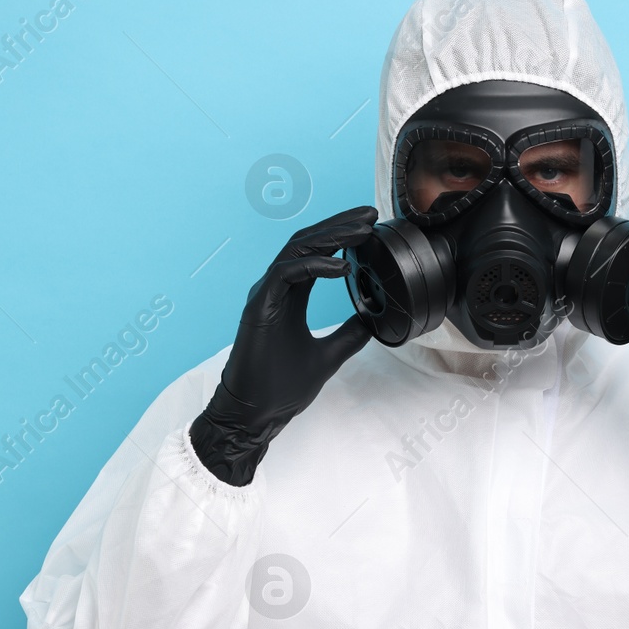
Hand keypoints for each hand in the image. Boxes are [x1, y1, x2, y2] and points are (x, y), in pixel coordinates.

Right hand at [191, 206, 378, 485]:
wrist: (255, 414)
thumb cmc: (280, 386)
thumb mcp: (329, 356)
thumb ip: (349, 334)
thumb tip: (373, 319)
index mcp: (290, 296)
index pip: (317, 253)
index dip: (342, 236)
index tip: (370, 226)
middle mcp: (276, 289)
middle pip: (308, 242)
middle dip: (340, 225)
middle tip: (370, 215)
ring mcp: (265, 295)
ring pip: (297, 250)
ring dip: (332, 237)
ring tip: (362, 231)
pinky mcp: (259, 307)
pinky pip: (287, 274)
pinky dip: (315, 266)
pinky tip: (343, 267)